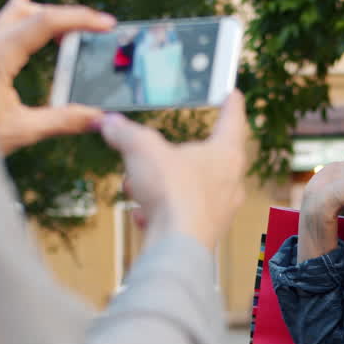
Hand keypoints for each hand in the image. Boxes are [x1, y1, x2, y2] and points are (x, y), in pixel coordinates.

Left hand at [0, 0, 116, 154]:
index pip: (44, 22)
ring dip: (46, 13)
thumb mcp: (20, 131)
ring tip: (72, 17)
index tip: (105, 24)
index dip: (79, 19)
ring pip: (16, 14)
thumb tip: (100, 118)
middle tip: (97, 27)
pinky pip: (1, 21)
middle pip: (32, 13)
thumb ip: (63, 122)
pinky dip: (19, 8)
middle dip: (68, 18)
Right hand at [100, 92, 248, 249]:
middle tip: (159, 149)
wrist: (175, 247)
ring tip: (137, 185)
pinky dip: (160, 211)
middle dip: (175, 154)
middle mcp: (229, 183)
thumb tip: (110, 123)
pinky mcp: (203, 233)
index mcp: (226, 155)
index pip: (232, 120)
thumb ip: (126, 133)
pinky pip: (179, 214)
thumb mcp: (142, 150)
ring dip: (161, 184)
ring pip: (189, 188)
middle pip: (208, 157)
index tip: (233, 95)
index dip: (230, 104)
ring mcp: (219, 211)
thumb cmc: (173, 195)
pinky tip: (143, 214)